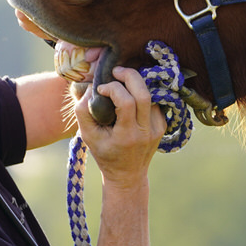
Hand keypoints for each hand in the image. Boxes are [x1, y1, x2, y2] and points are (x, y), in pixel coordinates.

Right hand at [74, 66, 163, 186]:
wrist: (128, 175)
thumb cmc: (104, 154)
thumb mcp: (87, 136)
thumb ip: (83, 111)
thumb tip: (91, 87)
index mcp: (126, 136)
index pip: (126, 102)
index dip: (113, 88)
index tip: (101, 89)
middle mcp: (145, 132)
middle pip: (144, 93)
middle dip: (130, 75)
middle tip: (117, 71)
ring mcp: (157, 129)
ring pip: (151, 95)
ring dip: (137, 84)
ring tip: (122, 80)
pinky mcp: (162, 126)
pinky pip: (154, 101)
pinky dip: (142, 93)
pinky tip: (132, 93)